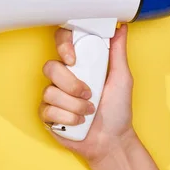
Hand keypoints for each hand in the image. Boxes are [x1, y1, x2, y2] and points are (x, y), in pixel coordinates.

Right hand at [38, 24, 135, 165]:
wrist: (111, 140)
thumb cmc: (117, 110)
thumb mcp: (122, 78)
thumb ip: (118, 52)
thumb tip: (122, 29)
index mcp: (78, 65)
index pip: (61, 43)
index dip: (62, 45)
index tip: (73, 59)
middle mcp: (62, 78)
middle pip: (50, 67)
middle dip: (71, 84)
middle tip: (88, 94)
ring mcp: (52, 96)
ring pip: (50, 92)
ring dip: (75, 106)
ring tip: (88, 112)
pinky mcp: (46, 114)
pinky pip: (48, 110)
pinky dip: (68, 118)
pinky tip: (78, 122)